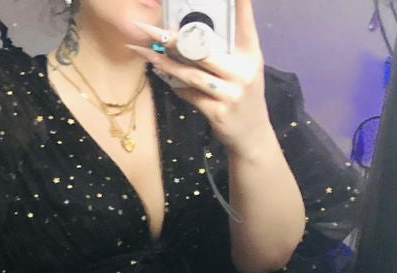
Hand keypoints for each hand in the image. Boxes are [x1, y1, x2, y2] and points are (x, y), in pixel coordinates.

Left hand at [126, 0, 273, 159]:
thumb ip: (228, 48)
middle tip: (151, 29)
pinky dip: (174, 85)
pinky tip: (161, 74)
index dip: (239, 3)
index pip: (244, 21)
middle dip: (174, 39)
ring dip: (165, 62)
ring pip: (191, 73)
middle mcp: (243, 71)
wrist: (252, 135)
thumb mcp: (245, 67)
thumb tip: (193, 29)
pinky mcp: (218, 112)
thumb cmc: (243, 93)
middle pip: (204, 49)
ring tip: (145, 51)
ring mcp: (231, 93)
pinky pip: (190, 94)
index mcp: (251, 54)